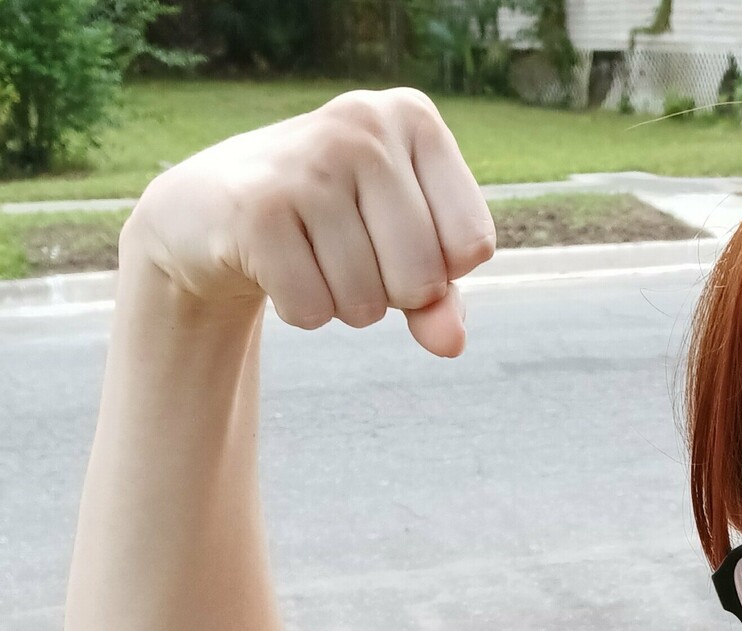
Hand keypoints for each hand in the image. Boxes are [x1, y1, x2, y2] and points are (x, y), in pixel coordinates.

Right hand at [121, 88, 495, 357]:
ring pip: (366, 303)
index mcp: (413, 118)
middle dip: (388, 295)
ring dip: (340, 304)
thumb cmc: (330, 228)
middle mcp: (363, 126)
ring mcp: (308, 162)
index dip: (439, 272)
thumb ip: (441, 299)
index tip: (394, 240)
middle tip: (344, 252)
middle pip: (423, 279)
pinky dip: (299, 310)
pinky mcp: (257, 208)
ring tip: (308, 254)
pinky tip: (276, 266)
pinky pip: (313, 311)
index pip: (472, 245)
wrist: (211, 210)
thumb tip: (451, 343)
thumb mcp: (398, 251)